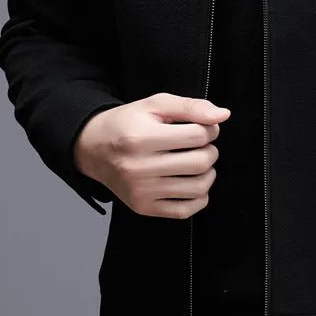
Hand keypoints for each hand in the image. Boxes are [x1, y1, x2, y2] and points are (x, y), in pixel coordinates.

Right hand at [73, 92, 229, 218]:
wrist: (93, 148)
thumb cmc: (127, 124)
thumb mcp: (155, 105)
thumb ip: (190, 107)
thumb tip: (222, 116)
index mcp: (141, 138)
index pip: (197, 136)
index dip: (209, 129)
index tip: (202, 128)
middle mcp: (139, 167)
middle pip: (200, 162)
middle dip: (210, 151)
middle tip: (200, 145)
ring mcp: (141, 191)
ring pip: (198, 188)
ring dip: (207, 173)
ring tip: (196, 162)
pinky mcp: (143, 207)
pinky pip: (186, 210)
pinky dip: (198, 197)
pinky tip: (190, 182)